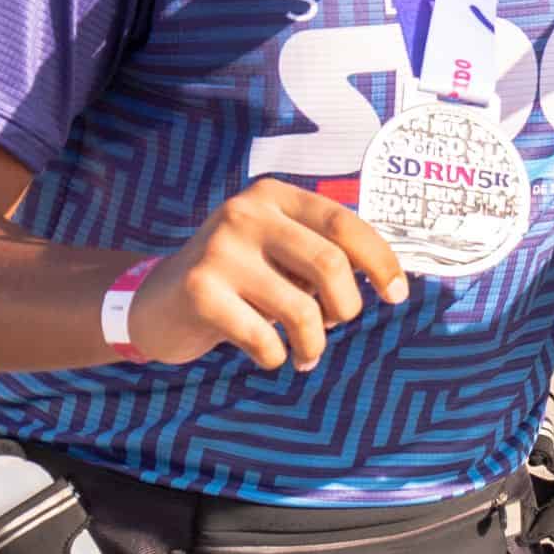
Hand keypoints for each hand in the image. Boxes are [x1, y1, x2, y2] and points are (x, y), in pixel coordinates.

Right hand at [132, 180, 410, 370]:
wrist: (156, 302)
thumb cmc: (239, 279)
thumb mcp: (279, 250)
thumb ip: (324, 253)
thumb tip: (390, 281)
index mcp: (273, 196)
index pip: (344, 223)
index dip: (380, 261)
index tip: (397, 295)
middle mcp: (245, 214)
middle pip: (330, 265)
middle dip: (346, 307)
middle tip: (336, 324)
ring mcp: (219, 251)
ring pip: (301, 309)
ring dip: (314, 343)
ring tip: (306, 351)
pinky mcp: (199, 292)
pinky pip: (264, 338)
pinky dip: (276, 357)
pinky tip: (268, 354)